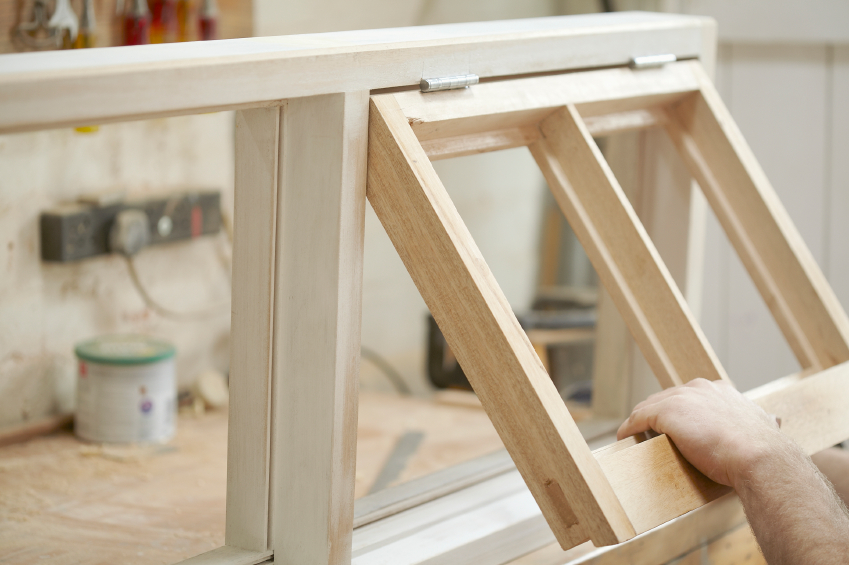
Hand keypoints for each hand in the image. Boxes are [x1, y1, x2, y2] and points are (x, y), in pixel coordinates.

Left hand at [616, 378, 785, 487]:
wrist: (760, 458)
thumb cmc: (763, 450)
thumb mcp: (765, 427)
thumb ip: (764, 420)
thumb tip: (774, 418)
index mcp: (721, 391)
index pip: (688, 397)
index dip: (678, 412)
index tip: (674, 427)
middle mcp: (699, 388)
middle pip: (666, 399)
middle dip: (655, 415)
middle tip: (646, 434)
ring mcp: (681, 398)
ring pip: (649, 408)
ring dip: (638, 423)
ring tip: (632, 438)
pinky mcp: (665, 413)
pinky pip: (637, 420)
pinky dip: (628, 429)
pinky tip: (623, 439)